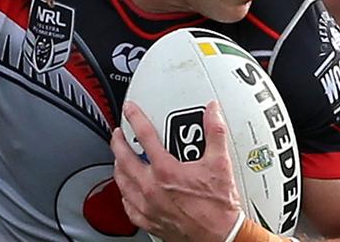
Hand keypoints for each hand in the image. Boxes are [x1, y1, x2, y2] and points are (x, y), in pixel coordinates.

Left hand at [111, 101, 241, 241]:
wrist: (221, 238)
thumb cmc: (220, 208)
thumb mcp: (220, 164)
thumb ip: (215, 132)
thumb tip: (212, 112)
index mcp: (166, 171)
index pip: (144, 136)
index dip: (135, 118)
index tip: (130, 110)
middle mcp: (152, 188)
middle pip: (124, 159)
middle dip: (118, 142)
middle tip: (119, 133)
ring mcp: (148, 206)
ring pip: (122, 182)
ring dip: (118, 166)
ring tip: (119, 157)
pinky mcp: (149, 222)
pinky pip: (128, 206)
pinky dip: (125, 194)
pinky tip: (127, 190)